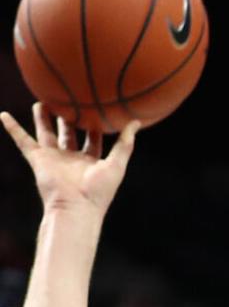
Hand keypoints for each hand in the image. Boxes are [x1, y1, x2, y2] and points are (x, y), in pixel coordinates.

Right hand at [0, 103, 138, 215]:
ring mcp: (53, 158)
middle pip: (68, 133)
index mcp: (91, 161)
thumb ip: (125, 144)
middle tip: (66, 100)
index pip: (93, 139)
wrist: (76, 207)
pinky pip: (22, 140)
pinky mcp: (38, 159)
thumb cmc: (99, 190)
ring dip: (43, 118)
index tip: (96, 107)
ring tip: (41, 101)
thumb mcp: (117, 164)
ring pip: (46, 133)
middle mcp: (71, 158)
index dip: (95, 125)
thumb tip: (136, 122)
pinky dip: (12, 128)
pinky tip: (3, 115)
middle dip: (68, 118)